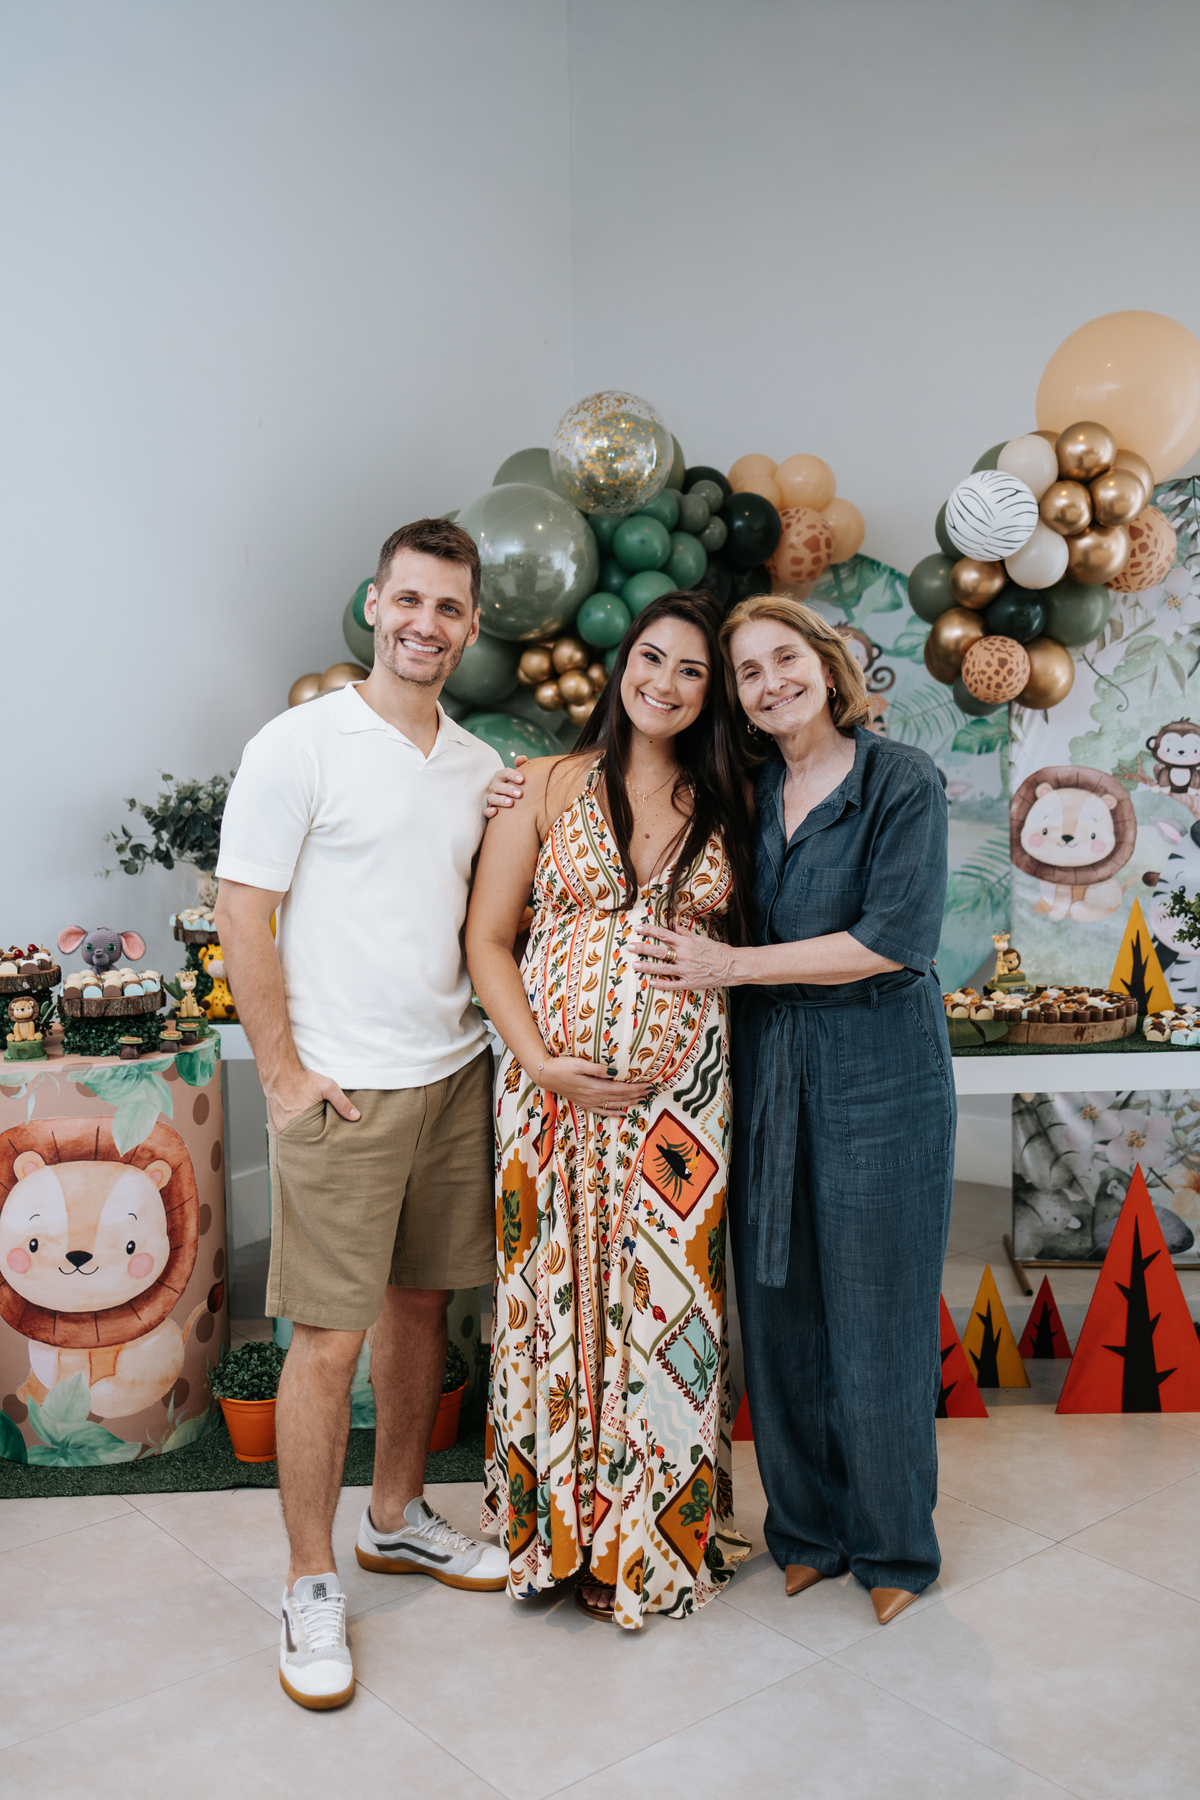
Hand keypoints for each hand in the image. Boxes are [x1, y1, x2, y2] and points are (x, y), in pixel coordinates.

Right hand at [265, 1068, 360, 1131]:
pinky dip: (295, 1130)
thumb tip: (356, 1116)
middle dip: (314, 1139)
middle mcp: (290, 1129)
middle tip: (322, 1138)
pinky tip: (302, 1125)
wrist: (279, 1073)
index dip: (324, 1140)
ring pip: (296, 1136)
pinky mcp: (276, 1123)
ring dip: (304, 1135)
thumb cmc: (302, 1080)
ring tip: (312, 1132)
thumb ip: (342, 1102)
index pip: (316, 1141)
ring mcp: (281, 1127)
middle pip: (306, 1140)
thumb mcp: (327, 1087)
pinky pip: (288, 1131)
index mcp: (302, 1125)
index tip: (330, 1139)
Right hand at [484, 755, 527, 816]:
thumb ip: (522, 765)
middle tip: (520, 794)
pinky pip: (486, 811)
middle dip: (508, 789)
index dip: (512, 775)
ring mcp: (491, 798)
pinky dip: (489, 811)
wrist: (515, 801)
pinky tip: (496, 812)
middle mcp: (495, 786)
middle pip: (498, 786)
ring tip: (511, 803)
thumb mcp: (520, 776)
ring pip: (492, 798)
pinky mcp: (489, 810)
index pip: (504, 773)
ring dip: (501, 800)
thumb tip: (521, 758)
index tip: (522, 779)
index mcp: (501, 777)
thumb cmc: (518, 786)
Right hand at [535, 1054, 653, 1116]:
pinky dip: (614, 1112)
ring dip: (630, 1102)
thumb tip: (615, 1072)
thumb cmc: (562, 1066)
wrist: (546, 1075)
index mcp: (595, 1087)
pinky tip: (623, 1113)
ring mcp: (589, 1102)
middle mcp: (594, 1097)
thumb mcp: (580, 1063)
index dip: (636, 1087)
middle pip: (620, 1097)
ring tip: (642, 1100)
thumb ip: (598, 1069)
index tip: (649, 1085)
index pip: (621, 1088)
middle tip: (651, 1091)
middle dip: (637, 1094)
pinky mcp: (584, 1103)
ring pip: (614, 1104)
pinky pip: (603, 1111)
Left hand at [631, 924, 734, 990]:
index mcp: (686, 943)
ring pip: (663, 968)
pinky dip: (662, 984)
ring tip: (635, 965)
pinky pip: (673, 984)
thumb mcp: (700, 938)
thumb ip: (683, 932)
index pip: (664, 934)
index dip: (650, 930)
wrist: (731, 965)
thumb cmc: (716, 950)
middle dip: (643, 948)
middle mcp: (684, 956)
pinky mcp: (690, 983)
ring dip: (648, 967)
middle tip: (629, 946)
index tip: (638, 928)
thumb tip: (671, 924)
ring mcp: (686, 970)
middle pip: (659, 951)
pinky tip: (651, 983)